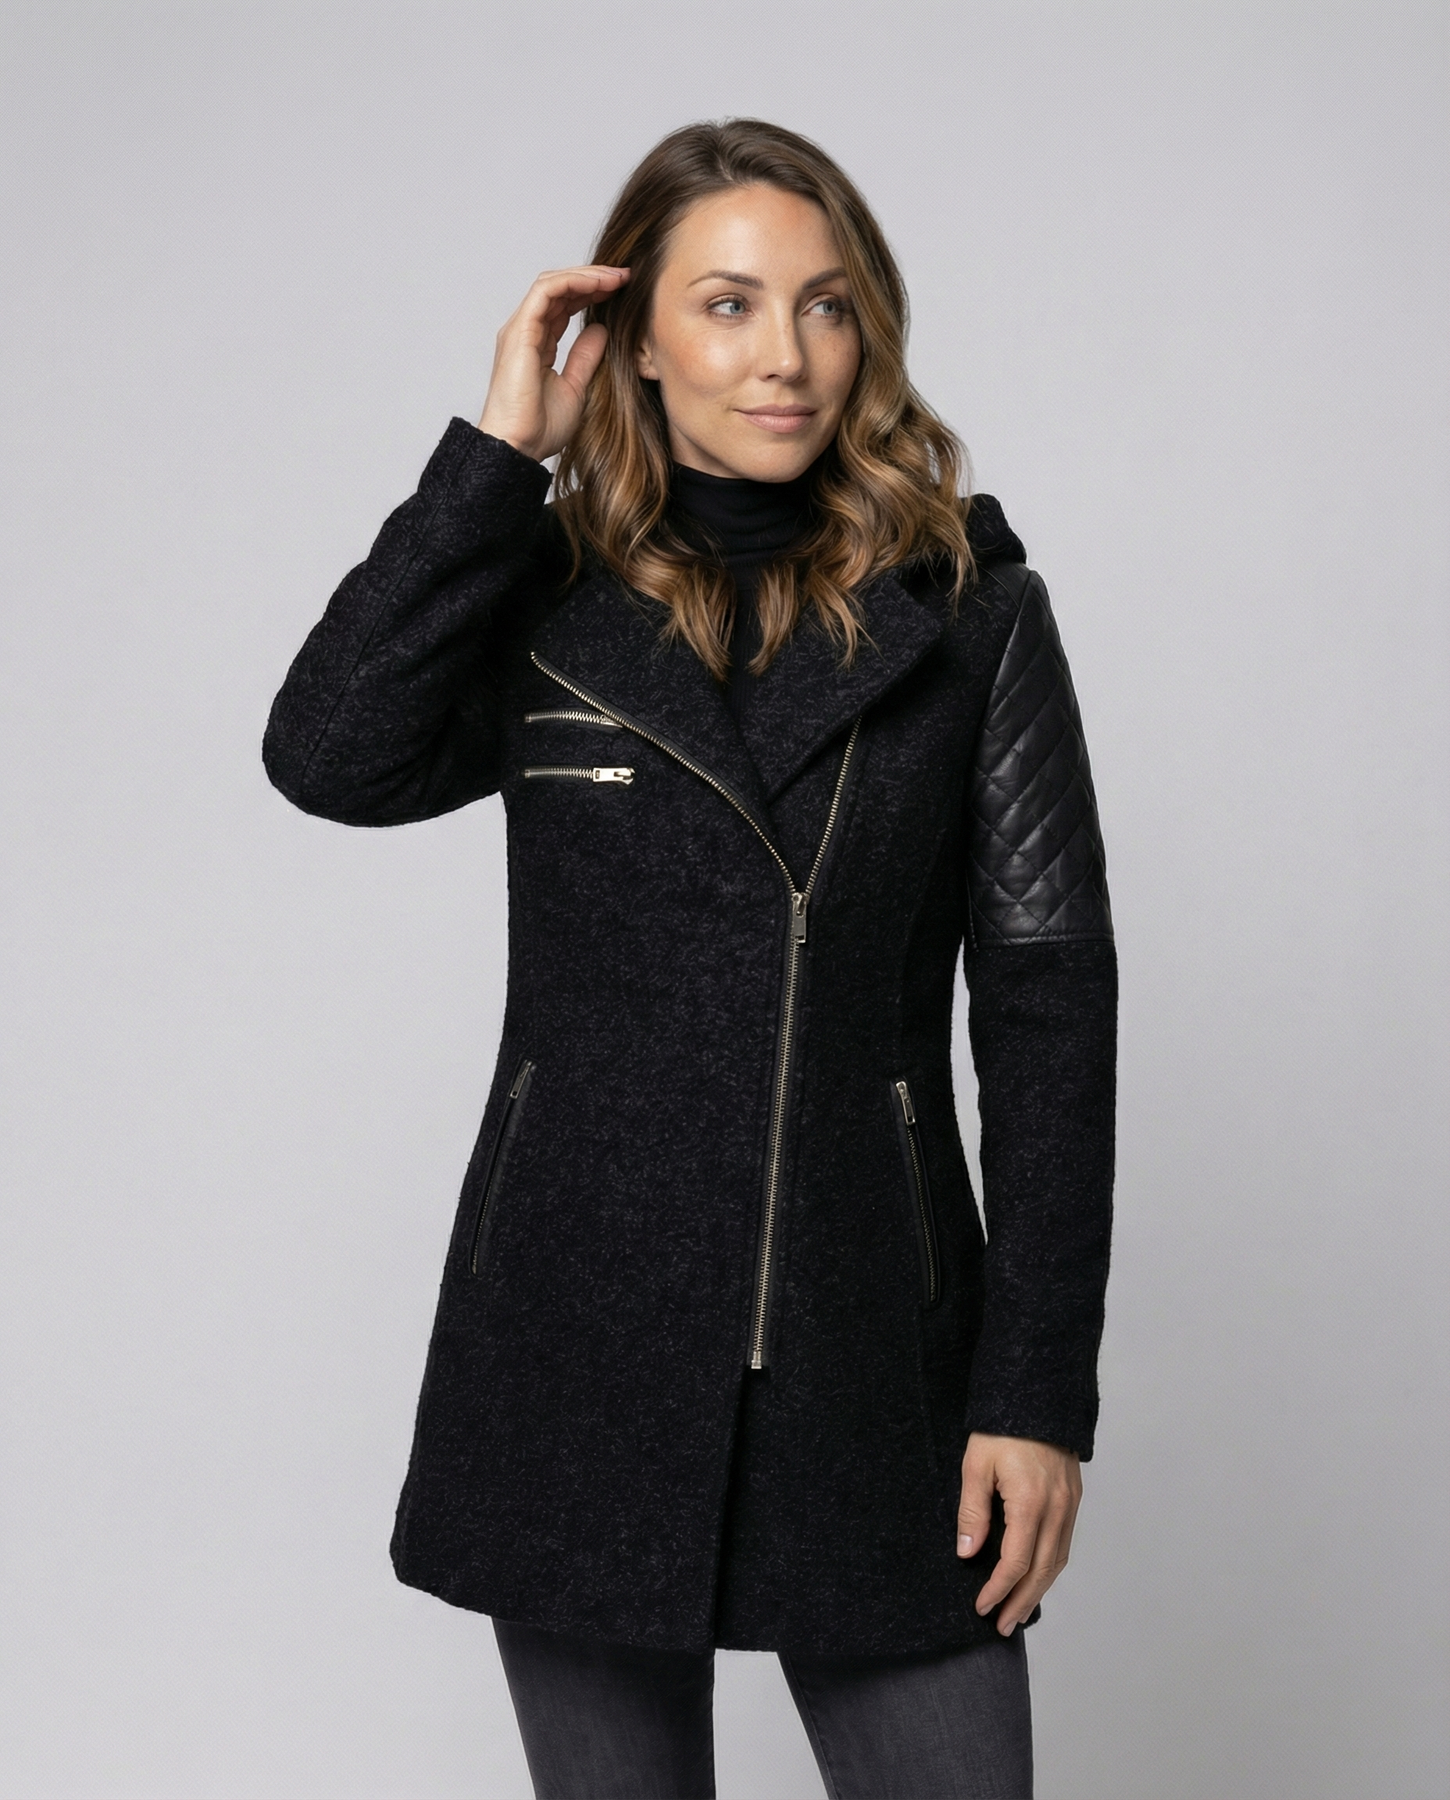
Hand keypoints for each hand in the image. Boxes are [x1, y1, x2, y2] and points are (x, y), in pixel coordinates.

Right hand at [477, 265, 629, 462]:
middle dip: (593, 279)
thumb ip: (585, 357)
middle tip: (625, 277)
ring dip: (586, 275)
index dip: (591, 293)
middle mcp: (526, 331)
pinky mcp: (520, 331)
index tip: (622, 291)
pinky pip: (546, 291)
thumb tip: (600, 330)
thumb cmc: (539, 429)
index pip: (563, 305)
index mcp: (537, 343)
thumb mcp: (575, 388)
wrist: (518, 447)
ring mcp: (520, 329)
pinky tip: (600, 284)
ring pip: (552, 283)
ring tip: (617, 277)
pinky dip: (573, 282)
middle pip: (559, 289)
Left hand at [957, 1432, 1081, 1634]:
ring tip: (1019, 1613)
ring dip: (1039, 1591)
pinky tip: (1038, 1578)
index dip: (998, 1589)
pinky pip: (1064, 1544)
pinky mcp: (1073, 1499)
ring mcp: (1070, 1504)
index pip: (1015, 1562)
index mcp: (1030, 1501)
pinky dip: (1051, 1568)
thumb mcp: (976, 1465)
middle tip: (1002, 1626)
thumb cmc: (1001, 1427)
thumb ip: (973, 1513)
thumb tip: (968, 1554)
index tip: (981, 1606)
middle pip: (1042, 1571)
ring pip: (1058, 1561)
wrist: (1036, 1395)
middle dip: (1021, 1602)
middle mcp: (1056, 1508)